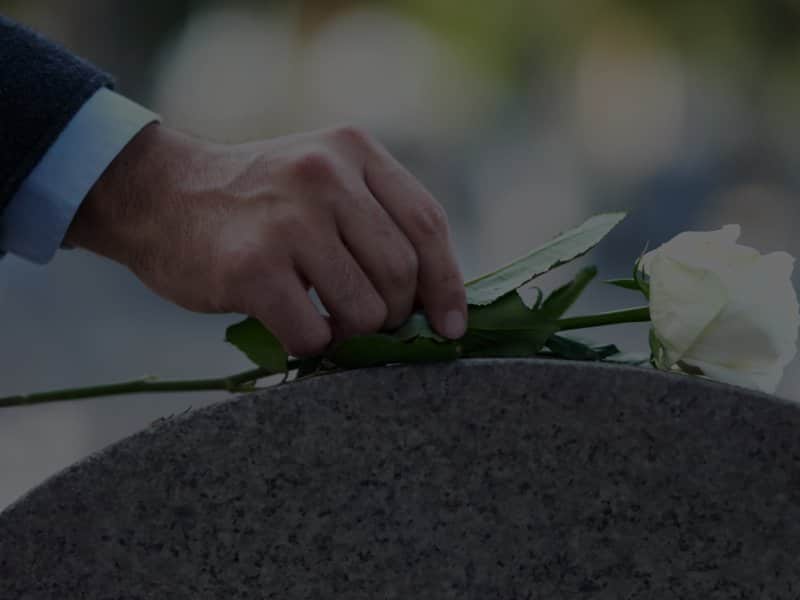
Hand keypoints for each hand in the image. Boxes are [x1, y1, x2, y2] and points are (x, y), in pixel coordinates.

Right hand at [65, 124, 466, 355]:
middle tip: (368, 323)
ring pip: (365, 310)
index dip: (447, 284)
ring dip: (353, 335)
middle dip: (394, 315)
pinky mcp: (253, 266)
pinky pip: (314, 334)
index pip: (427, 224)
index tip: (451, 327)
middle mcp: (325, 174)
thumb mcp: (320, 178)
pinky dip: (313, 347)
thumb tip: (435, 300)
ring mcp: (288, 219)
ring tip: (328, 324)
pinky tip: (296, 329)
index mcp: (353, 149)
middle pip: (401, 272)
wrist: (158, 195)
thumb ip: (374, 220)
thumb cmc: (254, 203)